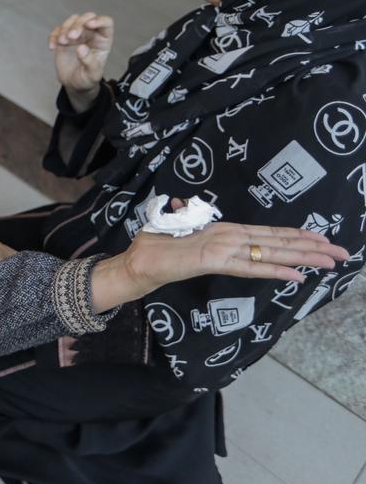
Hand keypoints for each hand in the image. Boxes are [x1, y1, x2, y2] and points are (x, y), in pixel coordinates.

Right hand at [47, 13, 113, 111]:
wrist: (74, 84)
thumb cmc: (87, 79)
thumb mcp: (92, 74)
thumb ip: (89, 61)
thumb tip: (81, 47)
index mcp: (103, 41)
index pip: (106, 23)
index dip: (99, 20)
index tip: (89, 25)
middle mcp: (91, 34)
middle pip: (87, 18)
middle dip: (78, 25)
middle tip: (70, 37)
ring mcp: (77, 35)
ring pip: (72, 20)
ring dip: (65, 28)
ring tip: (61, 42)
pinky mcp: (63, 38)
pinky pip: (57, 30)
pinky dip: (53, 36)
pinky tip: (52, 47)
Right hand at [91, 222, 349, 313]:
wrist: (140, 261)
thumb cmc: (159, 249)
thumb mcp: (183, 237)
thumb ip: (192, 227)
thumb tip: (182, 206)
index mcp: (225, 229)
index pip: (269, 233)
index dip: (297, 235)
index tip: (322, 239)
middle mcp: (230, 235)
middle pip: (278, 240)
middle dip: (312, 246)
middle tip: (342, 251)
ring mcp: (225, 247)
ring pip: (272, 251)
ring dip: (305, 256)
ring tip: (332, 260)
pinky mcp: (216, 261)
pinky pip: (253, 267)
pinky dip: (277, 271)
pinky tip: (299, 277)